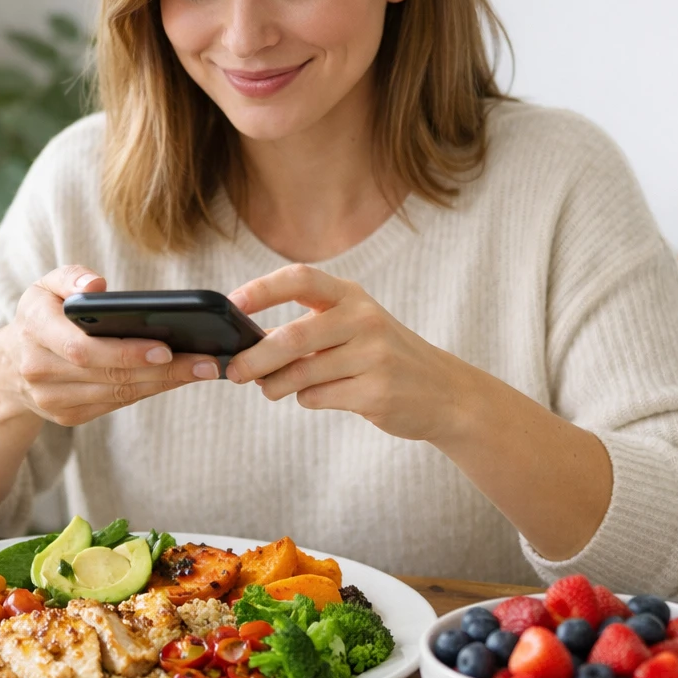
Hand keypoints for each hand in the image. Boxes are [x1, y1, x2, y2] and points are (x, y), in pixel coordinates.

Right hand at [0, 265, 219, 426]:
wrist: (10, 364)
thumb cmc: (43, 314)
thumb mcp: (46, 286)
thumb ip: (70, 276)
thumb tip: (96, 286)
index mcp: (34, 329)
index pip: (82, 348)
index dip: (126, 351)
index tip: (166, 347)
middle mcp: (39, 369)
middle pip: (110, 375)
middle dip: (164, 370)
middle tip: (207, 362)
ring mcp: (52, 399)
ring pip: (118, 393)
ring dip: (164, 383)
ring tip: (203, 369)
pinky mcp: (68, 415)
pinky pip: (116, 403)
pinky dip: (149, 390)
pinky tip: (178, 378)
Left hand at [224, 264, 474, 441]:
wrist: (445, 392)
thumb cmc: (383, 357)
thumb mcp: (354, 327)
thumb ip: (307, 329)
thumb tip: (245, 344)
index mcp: (352, 296)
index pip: (299, 278)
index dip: (261, 289)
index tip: (232, 306)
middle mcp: (364, 319)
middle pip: (293, 336)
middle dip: (255, 357)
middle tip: (233, 371)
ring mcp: (374, 356)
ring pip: (302, 373)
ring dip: (276, 385)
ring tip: (271, 388)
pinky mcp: (377, 392)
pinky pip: (319, 397)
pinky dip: (307, 399)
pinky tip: (318, 395)